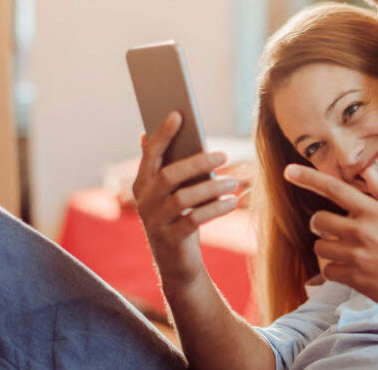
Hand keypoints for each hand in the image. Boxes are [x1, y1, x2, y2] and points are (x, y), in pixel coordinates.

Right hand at [132, 111, 242, 284]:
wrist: (178, 263)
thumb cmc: (179, 217)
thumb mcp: (172, 192)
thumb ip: (167, 165)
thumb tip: (154, 132)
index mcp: (142, 184)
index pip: (150, 154)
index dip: (163, 134)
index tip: (178, 114)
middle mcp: (144, 201)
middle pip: (169, 175)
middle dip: (197, 162)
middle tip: (223, 155)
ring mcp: (155, 222)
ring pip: (183, 198)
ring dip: (212, 188)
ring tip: (235, 182)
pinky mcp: (170, 240)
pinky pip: (194, 220)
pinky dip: (216, 209)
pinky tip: (233, 202)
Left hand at [285, 164, 377, 316]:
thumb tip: (369, 173)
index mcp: (375, 211)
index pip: (334, 189)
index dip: (308, 178)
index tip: (288, 171)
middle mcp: (362, 230)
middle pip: (318, 221)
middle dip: (322, 225)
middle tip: (336, 231)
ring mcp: (356, 256)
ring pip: (320, 248)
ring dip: (328, 250)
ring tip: (349, 253)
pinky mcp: (354, 279)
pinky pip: (327, 271)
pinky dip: (335, 271)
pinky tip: (353, 271)